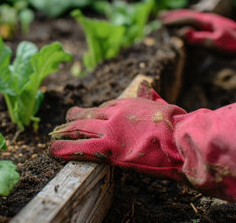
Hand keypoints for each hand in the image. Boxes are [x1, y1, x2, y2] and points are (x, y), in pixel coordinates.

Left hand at [50, 82, 235, 213]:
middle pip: (86, 115)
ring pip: (79, 129)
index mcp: (127, 103)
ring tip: (53, 136)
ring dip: (64, 132)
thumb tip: (144, 83)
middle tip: (64, 120)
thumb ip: (149, 94)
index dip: (93, 113)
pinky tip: (53, 151)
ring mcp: (109, 130)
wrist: (182, 139)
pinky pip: (80, 148)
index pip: (103, 106)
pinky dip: (64, 149)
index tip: (86, 116)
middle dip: (73, 118)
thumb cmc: (177, 124)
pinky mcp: (109, 148)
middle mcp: (114, 113)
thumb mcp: (162, 103)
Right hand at [160, 10, 235, 60]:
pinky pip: (195, 23)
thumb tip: (180, 32)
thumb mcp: (214, 43)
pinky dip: (186, 22)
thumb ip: (197, 38)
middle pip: (186, 15)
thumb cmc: (232, 44)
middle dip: (173, 16)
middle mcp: (206, 19)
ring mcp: (210, 23)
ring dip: (179, 17)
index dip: (173, 20)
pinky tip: (185, 26)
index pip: (185, 18)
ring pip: (191, 18)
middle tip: (159, 16)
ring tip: (168, 17)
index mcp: (205, 21)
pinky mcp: (212, 28)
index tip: (161, 22)